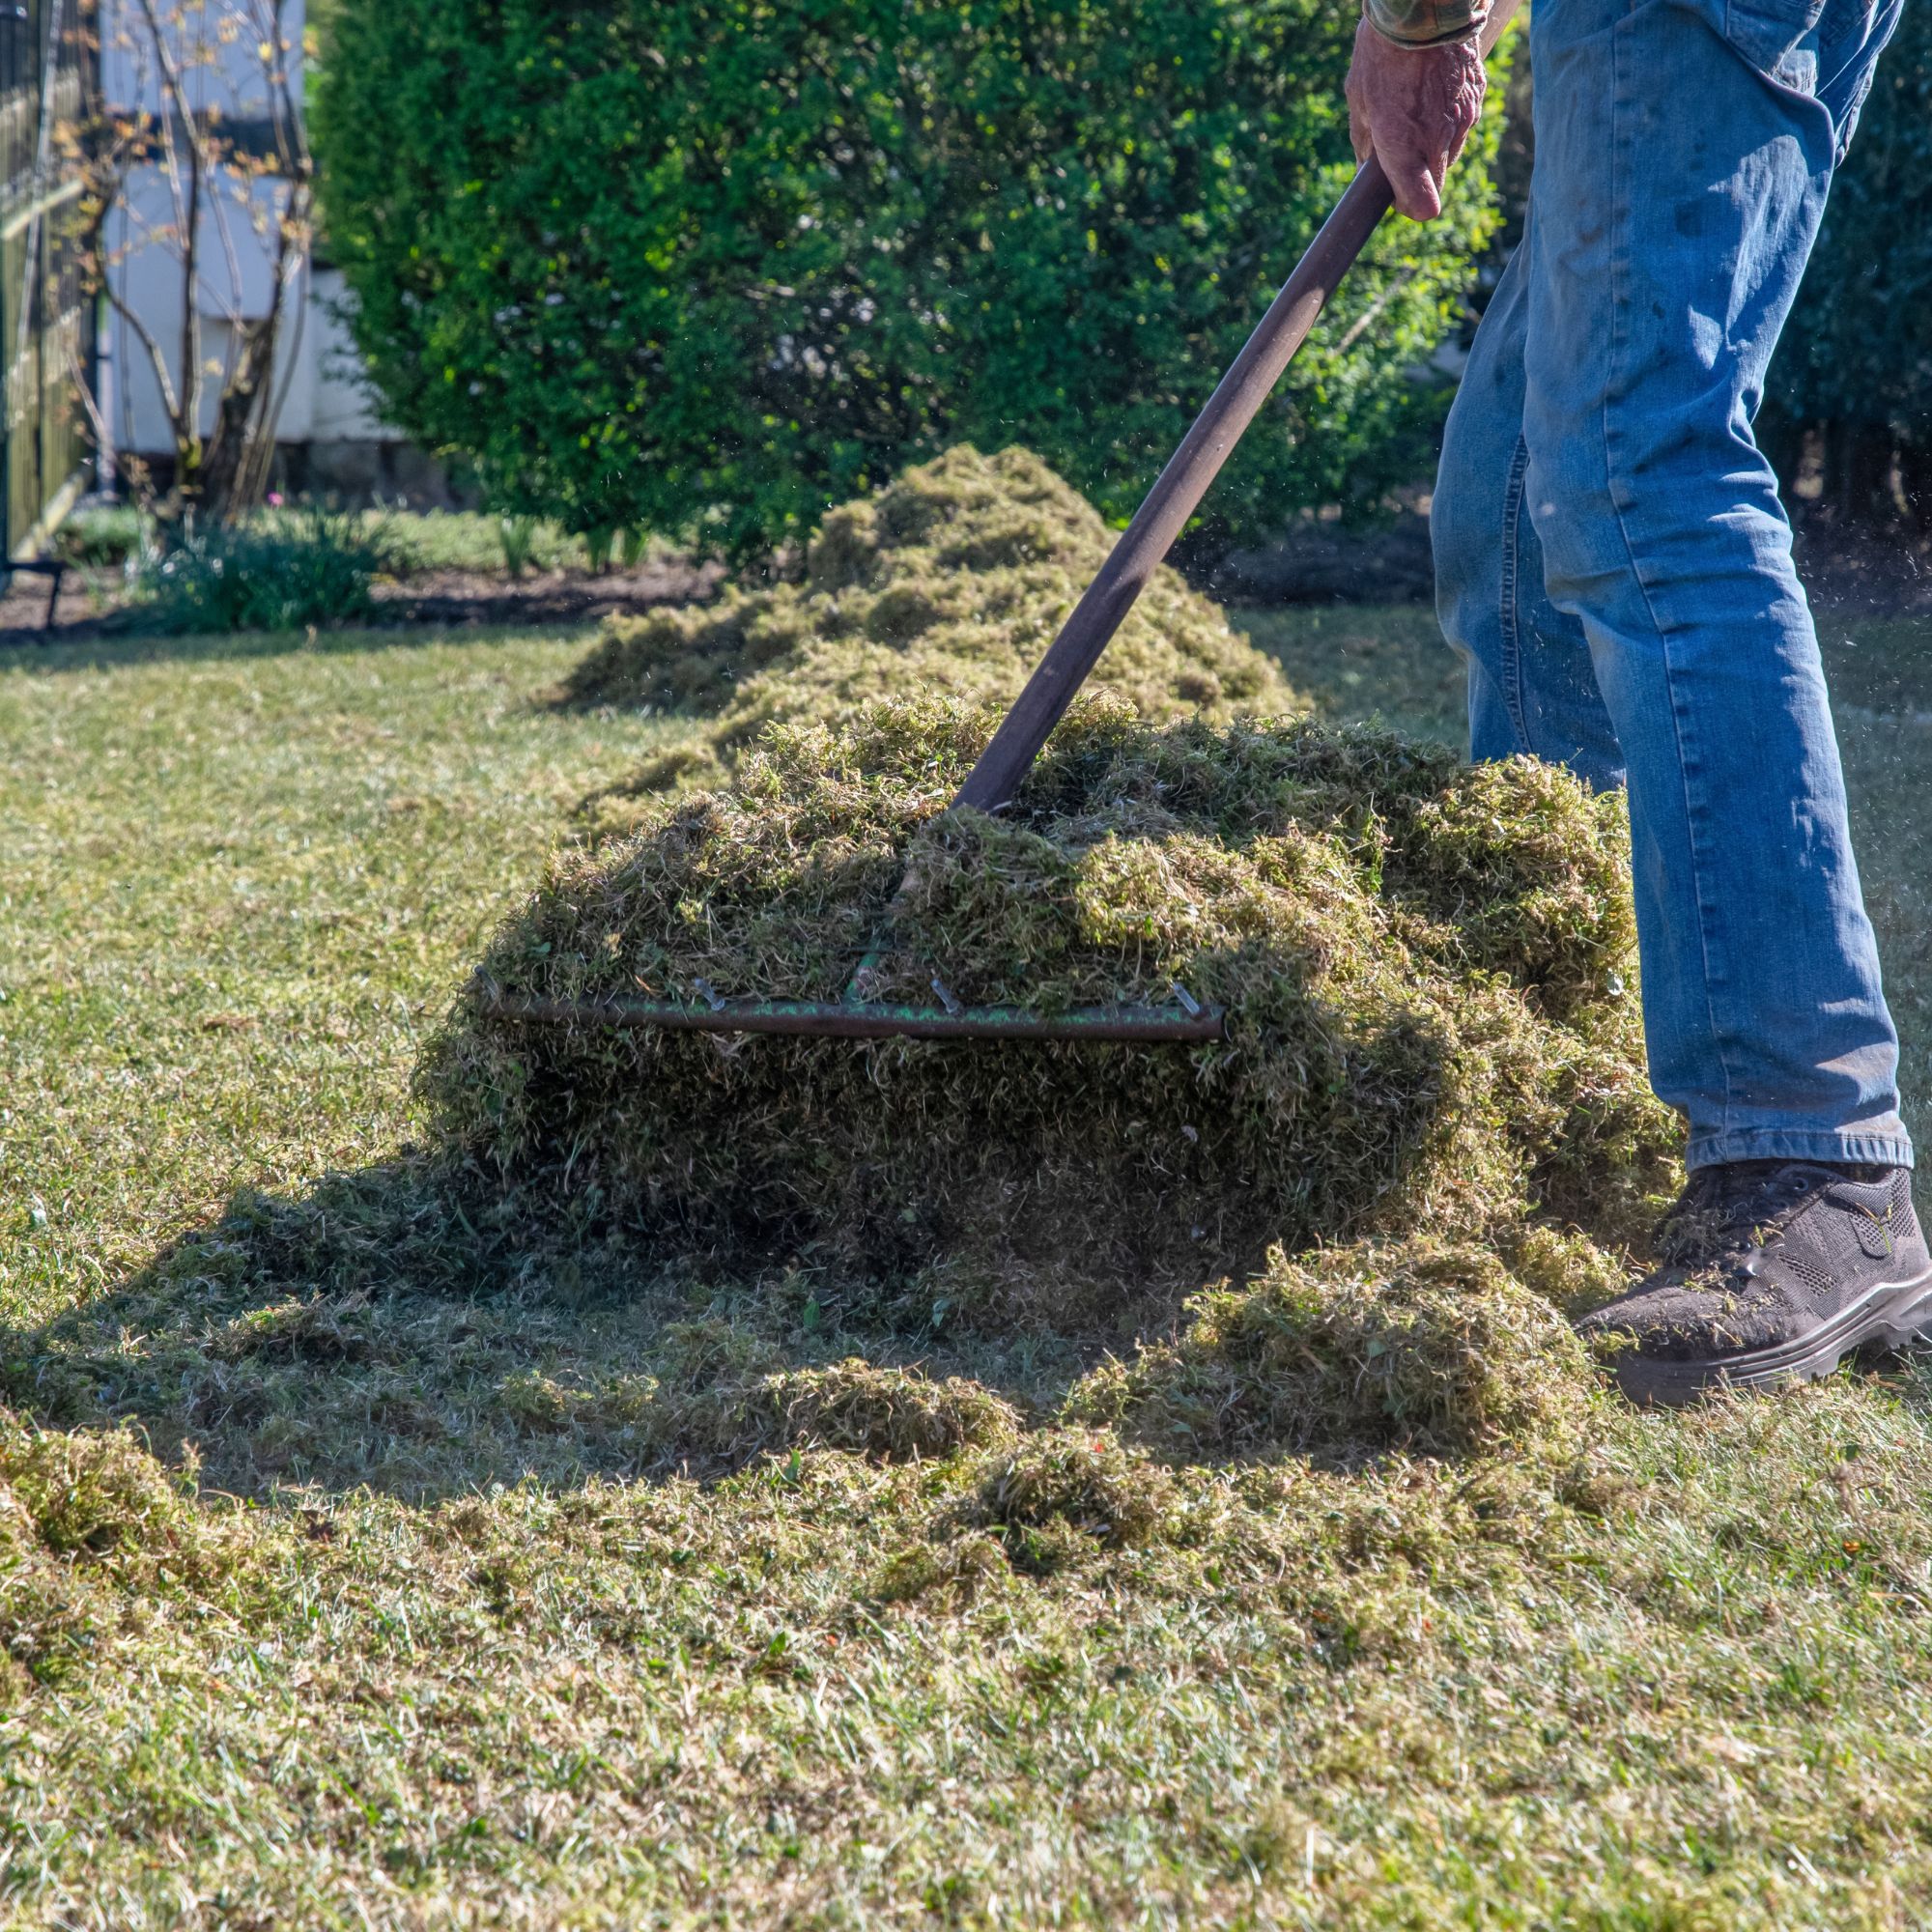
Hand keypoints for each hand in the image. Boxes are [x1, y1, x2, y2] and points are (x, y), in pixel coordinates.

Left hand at [1344, 19, 1486, 221]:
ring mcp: (1462, 119)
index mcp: (1404, 147)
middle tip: (1402, 149)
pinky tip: (1434, 92)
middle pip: (1437, 184)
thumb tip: (1366, 168)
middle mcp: (1437, 140)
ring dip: (1435, 145)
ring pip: (1450, 153)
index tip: (1396, 195)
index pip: (1421, 206)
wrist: (1421, 7)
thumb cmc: (1381, 52)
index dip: (1409, 206)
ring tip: (1417, 109)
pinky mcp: (1477, 98)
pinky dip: (1449, 119)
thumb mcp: (1359, 99)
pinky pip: (1463, 124)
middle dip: (1420, 176)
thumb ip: (1364, 141)